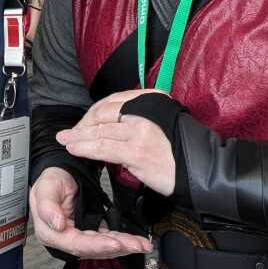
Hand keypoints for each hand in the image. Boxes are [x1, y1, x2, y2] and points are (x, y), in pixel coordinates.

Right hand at [29, 166, 150, 259]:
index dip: (96, 245)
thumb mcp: (46, 187)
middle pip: (93, 249)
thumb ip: (47, 205)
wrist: (60, 171)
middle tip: (137, 245)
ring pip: (103, 246)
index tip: (115, 243)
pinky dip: (122, 240)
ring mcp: (79, 237)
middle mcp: (66, 239)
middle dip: (117, 247)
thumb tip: (57, 224)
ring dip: (124, 246)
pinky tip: (136, 241)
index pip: (76, 244)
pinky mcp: (91, 232)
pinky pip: (108, 238)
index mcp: (51, 233)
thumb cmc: (51, 179)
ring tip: (142, 244)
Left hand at [56, 90, 177, 195]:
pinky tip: (75, 149)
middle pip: (103, 113)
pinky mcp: (136, 151)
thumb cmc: (181, 151)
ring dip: (78, 136)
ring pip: (99, 130)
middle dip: (83, 124)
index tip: (82, 122)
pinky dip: (85, 147)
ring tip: (65, 141)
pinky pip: (103, 147)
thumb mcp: (161, 123)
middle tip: (69, 134)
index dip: (93, 112)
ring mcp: (140, 130)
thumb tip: (111, 125)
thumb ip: (138, 119)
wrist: (201, 169)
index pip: (112, 101)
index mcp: (150, 99)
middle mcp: (144, 110)